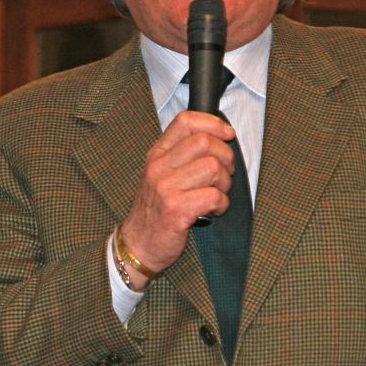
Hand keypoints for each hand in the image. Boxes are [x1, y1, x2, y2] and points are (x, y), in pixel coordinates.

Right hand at [119, 110, 235, 279]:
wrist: (138, 245)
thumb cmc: (156, 210)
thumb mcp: (161, 175)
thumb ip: (183, 155)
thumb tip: (219, 137)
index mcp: (157, 154)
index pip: (186, 121)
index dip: (213, 123)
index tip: (227, 134)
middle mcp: (159, 167)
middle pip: (205, 142)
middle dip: (225, 157)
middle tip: (224, 175)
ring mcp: (166, 187)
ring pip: (213, 167)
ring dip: (224, 183)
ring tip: (217, 194)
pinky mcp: (176, 209)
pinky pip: (213, 196)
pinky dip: (222, 204)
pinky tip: (214, 210)